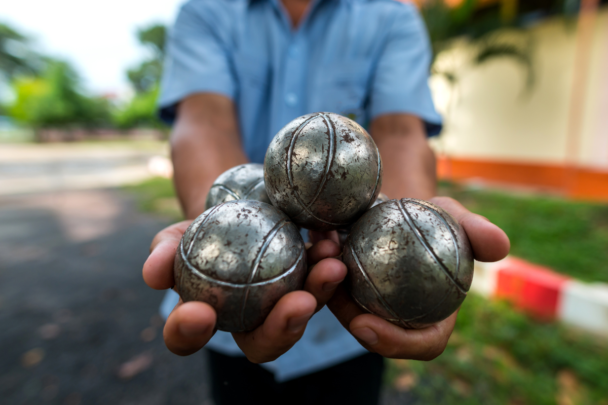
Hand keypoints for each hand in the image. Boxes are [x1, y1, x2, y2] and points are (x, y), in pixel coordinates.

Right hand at [142, 221, 346, 362]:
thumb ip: (163, 253)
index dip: (191, 333)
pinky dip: (328, 260)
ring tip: (330, 265)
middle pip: (263, 343)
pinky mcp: (308, 283)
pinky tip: (331, 239)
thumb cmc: (199, 229)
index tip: (200, 312)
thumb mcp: (175, 236)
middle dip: (281, 330)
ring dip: (319, 292)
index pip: (189, 338)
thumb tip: (152, 274)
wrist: (235, 208)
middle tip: (296, 303)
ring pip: (302, 312)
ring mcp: (281, 305)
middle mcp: (248, 323)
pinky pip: (322, 279)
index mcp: (206, 319)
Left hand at [327, 196, 509, 359]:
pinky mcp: (340, 286)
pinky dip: (319, 259)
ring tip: (324, 246)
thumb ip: (476, 231)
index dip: (394, 344)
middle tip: (333, 281)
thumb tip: (500, 246)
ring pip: (340, 304)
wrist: (400, 203)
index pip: (420, 344)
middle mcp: (395, 317)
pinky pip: (325, 280)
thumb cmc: (432, 216)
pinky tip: (318, 234)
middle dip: (346, 311)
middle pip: (368, 329)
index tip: (366, 325)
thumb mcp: (454, 217)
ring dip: (325, 280)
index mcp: (431, 317)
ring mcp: (364, 303)